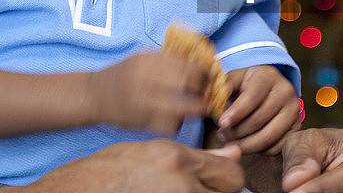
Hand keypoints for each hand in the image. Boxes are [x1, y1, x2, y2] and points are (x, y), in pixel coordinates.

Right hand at [11, 139, 244, 192]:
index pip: (232, 177)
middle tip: (196, 188)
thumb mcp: (152, 153)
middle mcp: (180, 186)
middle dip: (216, 192)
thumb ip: (196, 158)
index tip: (216, 183)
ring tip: (173, 192)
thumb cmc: (110, 173)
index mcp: (176, 160)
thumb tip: (233, 155)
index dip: (226, 181)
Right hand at [91, 52, 211, 133]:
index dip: (203, 69)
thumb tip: (199, 55)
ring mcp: (143, 104)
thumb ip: (167, 56)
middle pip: (186, 83)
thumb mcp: (142, 56)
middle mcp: (145, 81)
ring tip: (199, 105)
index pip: (184, 63)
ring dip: (195, 108)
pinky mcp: (143, 124)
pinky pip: (171, 126)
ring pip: (182, 109)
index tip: (211, 72)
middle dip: (203, 88)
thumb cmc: (123, 73)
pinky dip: (180, 122)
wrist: (94, 94)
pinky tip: (178, 116)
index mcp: (146, 61)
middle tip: (209, 90)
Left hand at [217, 65, 299, 153]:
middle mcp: (285, 92)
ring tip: (231, 142)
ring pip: (268, 137)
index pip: (251, 98)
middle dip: (237, 132)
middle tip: (222, 135)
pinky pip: (277, 147)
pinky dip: (260, 150)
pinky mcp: (297, 128)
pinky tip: (247, 144)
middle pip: (259, 120)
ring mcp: (294, 111)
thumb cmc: (247, 83)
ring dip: (246, 145)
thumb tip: (209, 98)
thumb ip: (224, 86)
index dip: (235, 113)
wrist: (269, 86)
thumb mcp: (236, 78)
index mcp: (268, 77)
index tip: (221, 123)